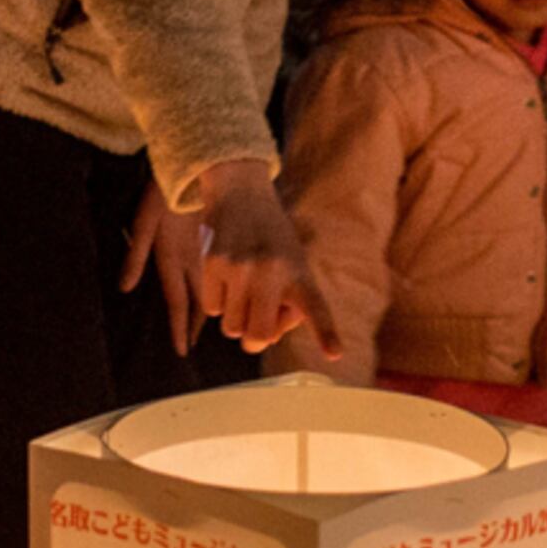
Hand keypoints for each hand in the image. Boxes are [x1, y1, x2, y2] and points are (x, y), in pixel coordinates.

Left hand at [117, 179, 206, 349]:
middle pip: (199, 301)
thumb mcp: (143, 221)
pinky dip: (219, 288)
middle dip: (196, 324)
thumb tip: (124, 287)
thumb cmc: (163, 191)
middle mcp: (194, 259)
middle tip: (193, 344)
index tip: (182, 350)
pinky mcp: (213, 241)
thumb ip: (135, 255)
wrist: (200, 164)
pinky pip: (218, 274)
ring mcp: (206, 251)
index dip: (180, 327)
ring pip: (211, 289)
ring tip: (209, 325)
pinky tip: (221, 293)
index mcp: (174, 256)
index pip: (179, 302)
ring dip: (211, 309)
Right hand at [124, 158, 342, 358]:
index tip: (335, 354)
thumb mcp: (292, 265)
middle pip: (258, 337)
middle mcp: (273, 272)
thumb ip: (285, 306)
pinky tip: (225, 275)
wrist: (241, 193)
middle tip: (257, 322)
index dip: (326, 333)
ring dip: (235, 318)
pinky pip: (212, 309)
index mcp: (301, 273)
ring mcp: (241, 268)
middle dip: (255, 338)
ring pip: (231, 328)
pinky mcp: (214, 263)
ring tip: (243, 289)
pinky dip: (217, 301)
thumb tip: (261, 338)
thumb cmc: (272, 241)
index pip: (316, 308)